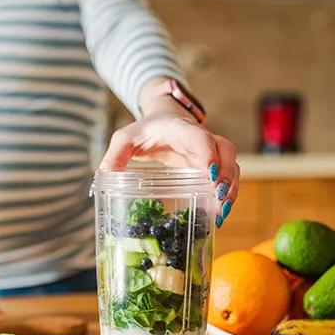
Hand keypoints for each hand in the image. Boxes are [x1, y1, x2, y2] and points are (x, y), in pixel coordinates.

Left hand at [100, 79, 238, 227]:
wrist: (163, 119)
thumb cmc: (145, 130)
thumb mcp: (125, 138)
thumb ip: (114, 156)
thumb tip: (102, 178)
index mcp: (180, 129)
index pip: (200, 138)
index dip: (208, 154)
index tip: (209, 174)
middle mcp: (202, 138)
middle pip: (226, 152)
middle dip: (226, 176)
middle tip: (218, 200)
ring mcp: (211, 152)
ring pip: (232, 166)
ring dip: (231, 189)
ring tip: (221, 214)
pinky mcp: (212, 165)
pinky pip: (227, 177)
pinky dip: (227, 195)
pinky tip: (218, 215)